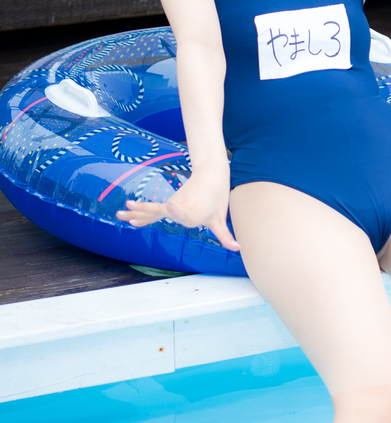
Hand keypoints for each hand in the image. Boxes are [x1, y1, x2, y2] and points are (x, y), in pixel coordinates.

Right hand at [115, 166, 239, 251]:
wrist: (211, 174)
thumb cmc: (217, 196)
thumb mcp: (220, 218)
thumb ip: (224, 235)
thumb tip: (238, 248)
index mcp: (192, 214)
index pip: (183, 215)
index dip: (177, 211)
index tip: (170, 207)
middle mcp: (179, 210)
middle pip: (159, 213)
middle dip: (143, 213)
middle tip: (127, 212)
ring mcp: (173, 206)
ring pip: (152, 211)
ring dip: (136, 213)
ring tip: (120, 214)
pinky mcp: (170, 204)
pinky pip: (153, 211)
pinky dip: (141, 214)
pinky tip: (129, 217)